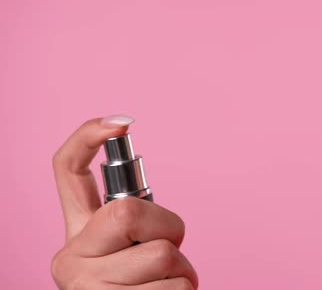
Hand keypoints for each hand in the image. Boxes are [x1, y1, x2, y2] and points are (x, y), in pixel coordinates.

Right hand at [50, 117, 197, 288]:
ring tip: (165, 287)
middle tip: (169, 254)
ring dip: (182, 272)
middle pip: (129, 213)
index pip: (66, 172)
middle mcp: (70, 258)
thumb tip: (144, 206)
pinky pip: (176, 288)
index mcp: (78, 234)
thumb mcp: (131, 253)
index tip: (122, 122)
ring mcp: (85, 288)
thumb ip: (132, 226)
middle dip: (168, 228)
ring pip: (162, 254)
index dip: (88, 137)